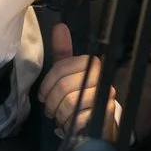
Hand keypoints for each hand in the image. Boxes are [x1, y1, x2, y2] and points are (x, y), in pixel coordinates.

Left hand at [36, 22, 119, 138]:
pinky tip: (71, 123)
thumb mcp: (69, 73)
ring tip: (60, 116)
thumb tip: (60, 27)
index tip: (43, 95)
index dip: (47, 84)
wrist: (98, 123)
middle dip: (52, 102)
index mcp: (91, 63)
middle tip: (50, 109)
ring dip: (60, 114)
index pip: (61, 67)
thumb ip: (63, 52)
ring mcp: (106, 95)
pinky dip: (70, 123)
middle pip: (64, 86)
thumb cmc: (80, 96)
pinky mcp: (107, 113)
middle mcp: (101, 76)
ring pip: (70, 102)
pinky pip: (80, 118)